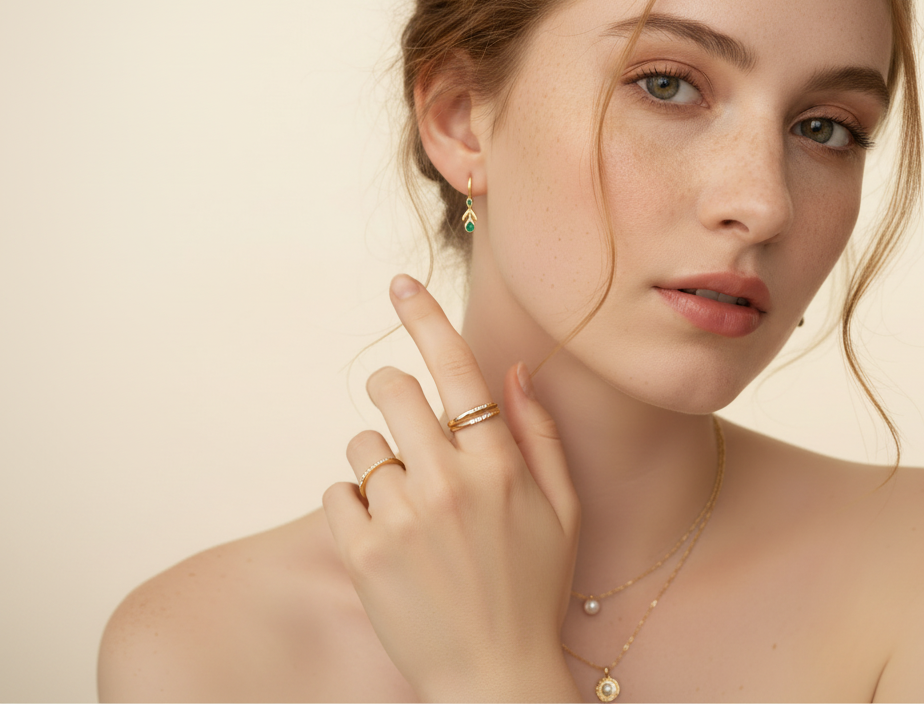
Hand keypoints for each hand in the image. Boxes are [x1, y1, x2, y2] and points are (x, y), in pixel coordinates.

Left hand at [323, 274, 580, 701]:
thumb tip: (512, 370)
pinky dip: (355, 508)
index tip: (400, 284)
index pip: (455, 369)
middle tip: (406, 426)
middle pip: (391, 391)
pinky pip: (337, 494)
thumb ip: (537, 434)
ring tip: (410, 513)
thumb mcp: (562, 509)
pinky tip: (388, 541)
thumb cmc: (533, 588)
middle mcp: (448, 481)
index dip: (425, 319)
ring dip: (380, 465)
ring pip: (362, 447)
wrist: (493, 675)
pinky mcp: (361, 553)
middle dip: (393, 395)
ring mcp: (401, 518)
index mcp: (499, 465)